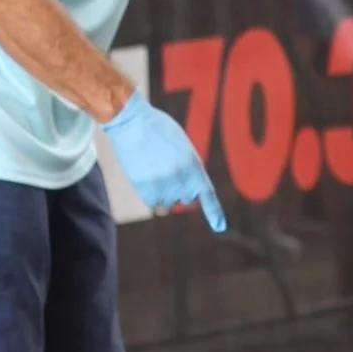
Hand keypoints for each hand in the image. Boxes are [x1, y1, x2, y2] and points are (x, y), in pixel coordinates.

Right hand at [102, 93, 225, 231]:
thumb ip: (188, 168)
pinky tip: (144, 177)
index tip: (220, 227)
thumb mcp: (182, 146)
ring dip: (162, 195)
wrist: (132, 124)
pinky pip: (153, 204)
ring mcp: (165, 188)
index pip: (207, 194)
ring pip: (167, 205)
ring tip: (153, 173)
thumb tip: (186, 189)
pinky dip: (150, 196)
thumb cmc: (157, 130)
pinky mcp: (147, 192)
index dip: (215, 213)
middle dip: (179, 192)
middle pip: (186, 200)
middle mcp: (183, 181)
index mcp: (195, 166)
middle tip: (166, 172)